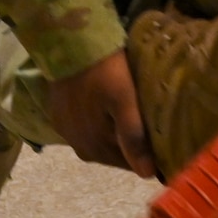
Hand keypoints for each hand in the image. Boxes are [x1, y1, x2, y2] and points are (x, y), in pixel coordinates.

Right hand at [45, 51, 156, 178]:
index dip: (146, 155)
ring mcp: (65, 131)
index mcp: (94, 147)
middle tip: (146, 125)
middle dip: (128, 146)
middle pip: (111, 154)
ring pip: (96, 142)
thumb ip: (133, 137)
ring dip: (111, 136)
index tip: (161, 141)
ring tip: (125, 116)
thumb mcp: (124, 100)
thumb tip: (146, 175)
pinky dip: (95, 126)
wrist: (68, 43)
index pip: (128, 164)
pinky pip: (82, 130)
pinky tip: (103, 111)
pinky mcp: (57, 116)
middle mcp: (77, 146)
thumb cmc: (104, 70)